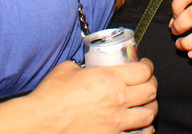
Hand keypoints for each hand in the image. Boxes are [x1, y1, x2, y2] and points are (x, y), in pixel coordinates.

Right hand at [25, 59, 156, 132]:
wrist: (39, 124)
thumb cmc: (50, 98)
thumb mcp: (67, 69)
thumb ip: (83, 66)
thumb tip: (85, 66)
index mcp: (109, 78)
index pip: (143, 70)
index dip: (148, 67)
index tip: (145, 66)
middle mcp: (117, 99)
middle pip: (150, 91)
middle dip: (152, 85)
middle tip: (147, 83)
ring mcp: (116, 121)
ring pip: (149, 114)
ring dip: (150, 108)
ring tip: (146, 105)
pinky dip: (145, 131)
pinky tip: (143, 127)